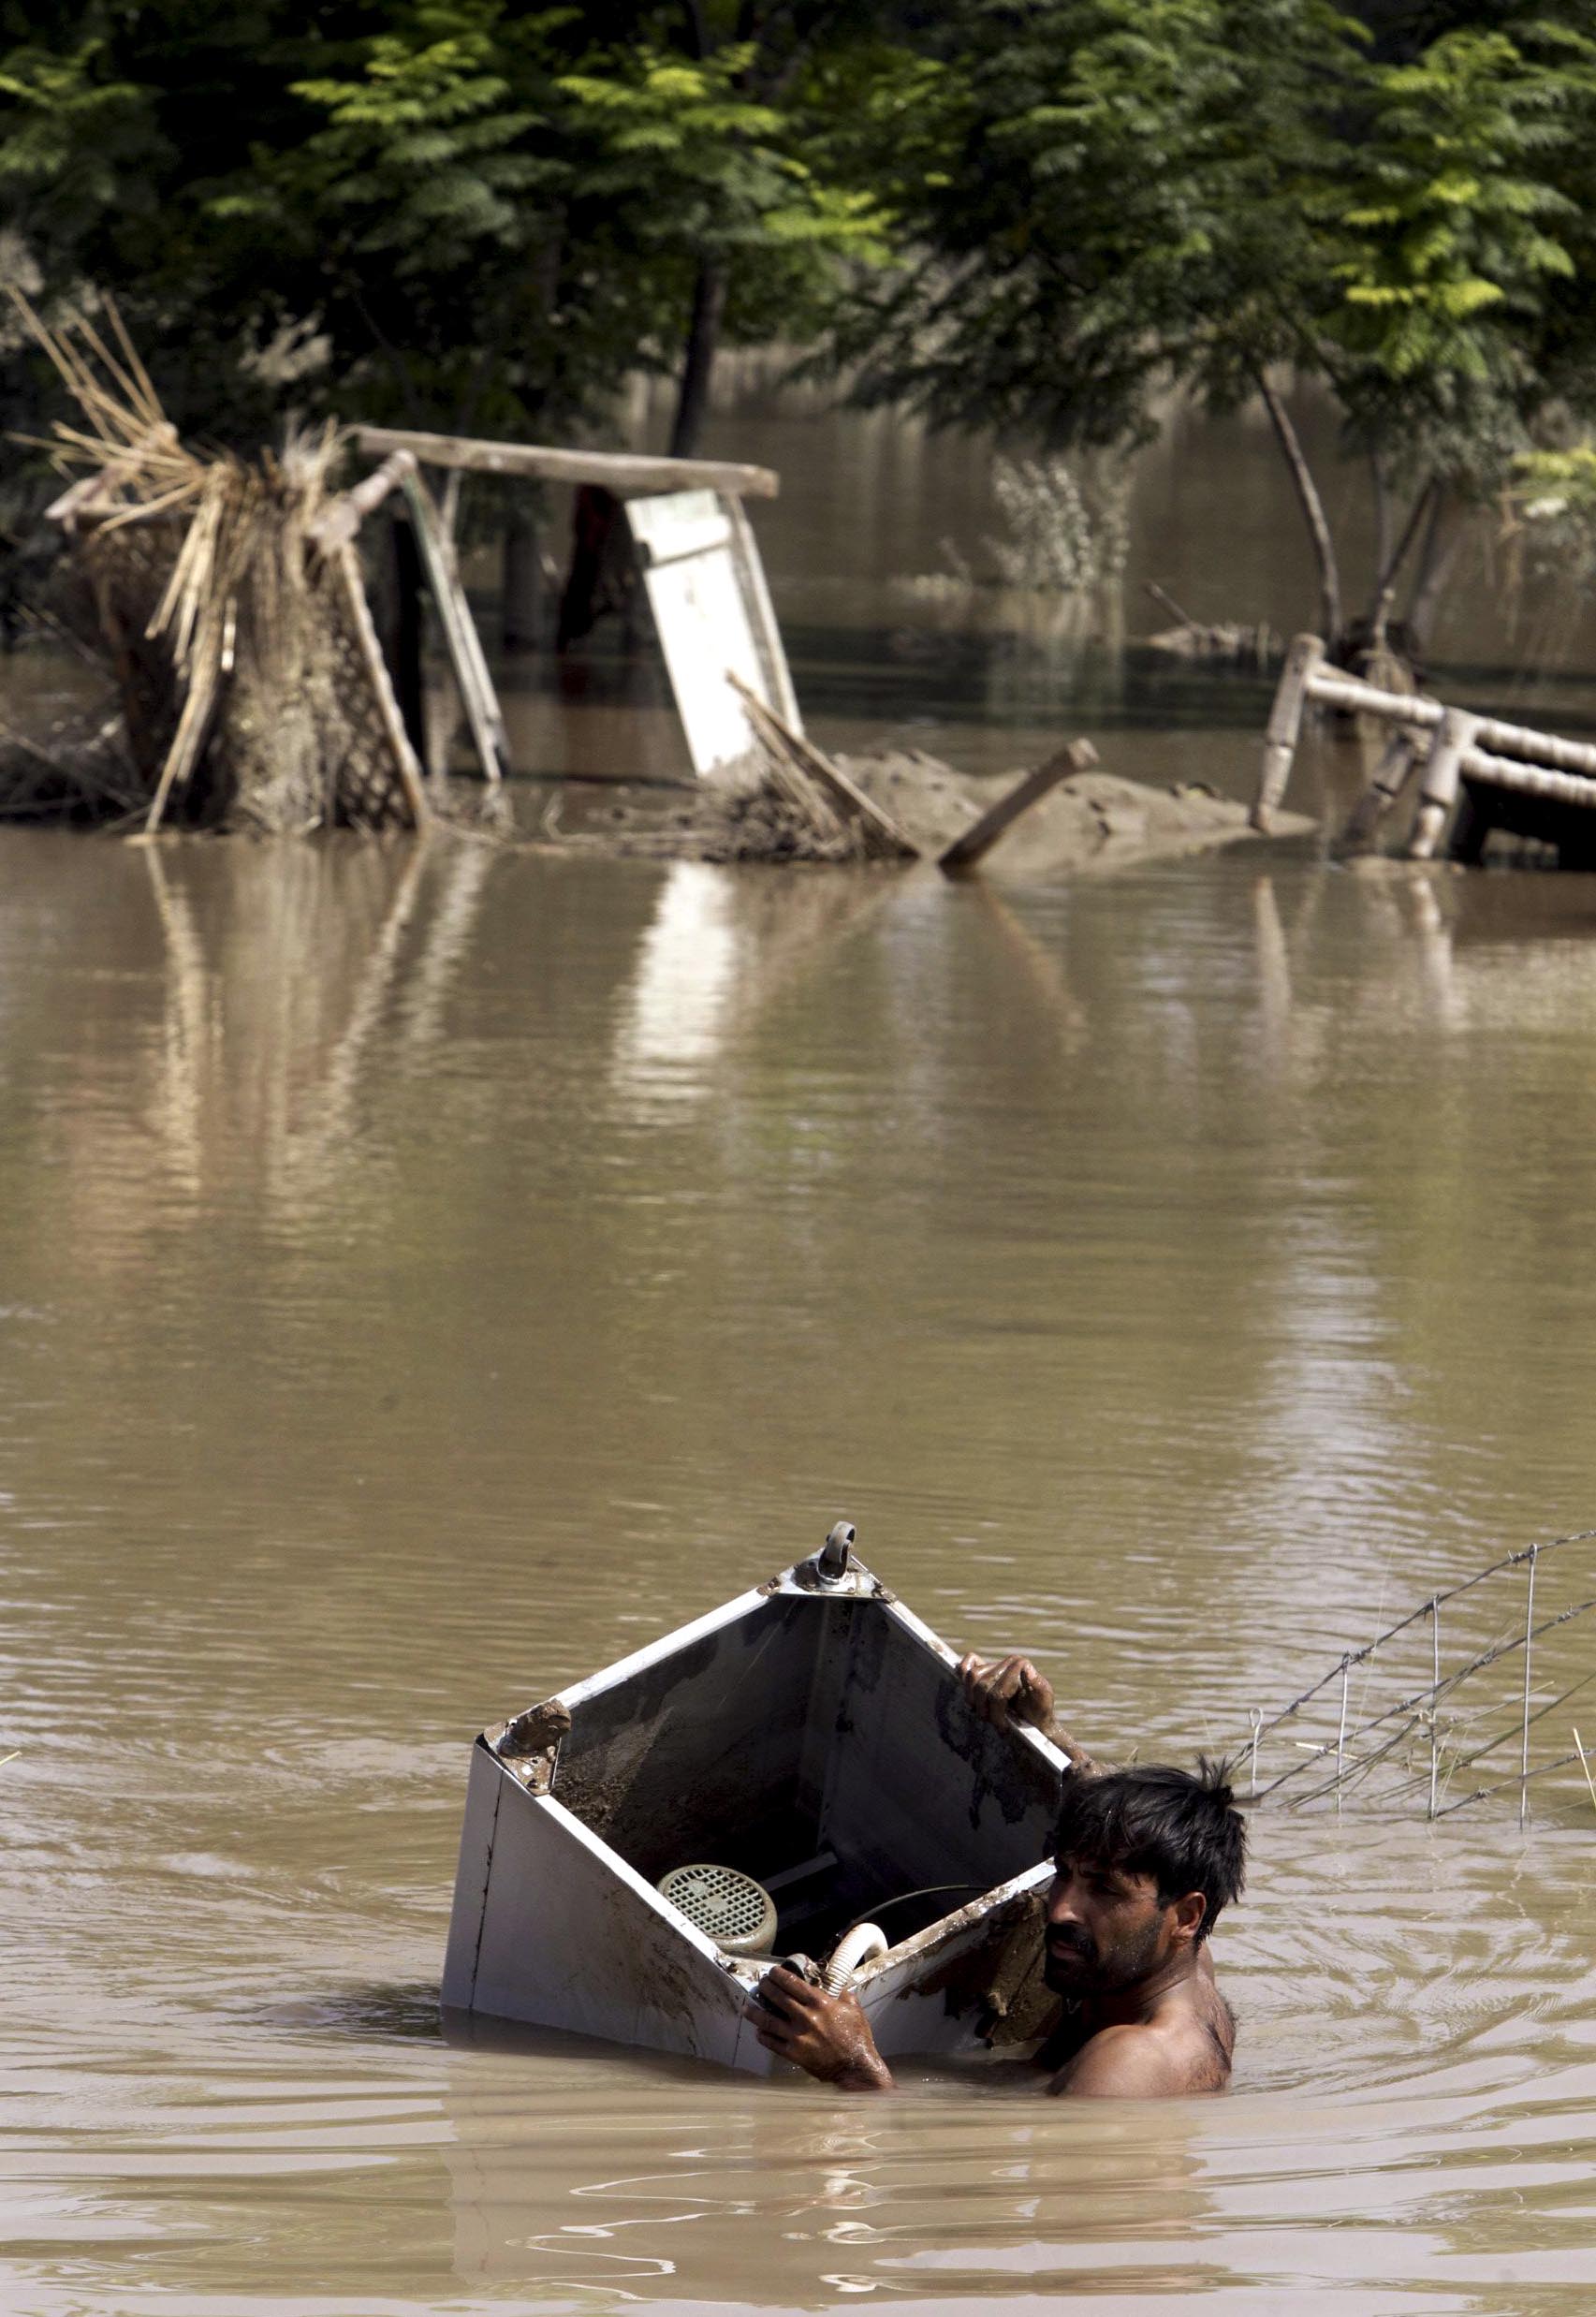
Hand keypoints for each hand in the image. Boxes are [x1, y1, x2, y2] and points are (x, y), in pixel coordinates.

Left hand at [751, 1967, 893, 2089]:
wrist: (855, 2068)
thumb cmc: (857, 2038)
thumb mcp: (854, 2009)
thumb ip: (842, 1995)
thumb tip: (834, 1987)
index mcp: (820, 2003)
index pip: (793, 1983)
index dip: (779, 1975)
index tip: (773, 1972)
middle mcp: (805, 2017)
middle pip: (777, 1997)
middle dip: (766, 1987)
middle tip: (761, 1984)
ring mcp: (797, 2036)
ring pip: (768, 2020)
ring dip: (755, 2011)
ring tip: (747, 2006)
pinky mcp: (793, 2054)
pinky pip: (772, 2043)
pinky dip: (762, 2036)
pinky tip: (758, 2031)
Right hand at [958, 1651, 1055, 1733]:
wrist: (1036, 1719)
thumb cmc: (1040, 1712)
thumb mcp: (1044, 1701)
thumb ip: (1038, 1685)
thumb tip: (1026, 1668)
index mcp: (1020, 1665)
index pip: (997, 1691)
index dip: (997, 1711)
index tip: (1003, 1727)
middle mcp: (1006, 1662)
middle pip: (981, 1686)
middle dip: (986, 1709)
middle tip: (996, 1724)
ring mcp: (994, 1665)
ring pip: (971, 1678)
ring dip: (975, 1700)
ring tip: (986, 1715)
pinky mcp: (983, 1671)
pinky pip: (966, 1664)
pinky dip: (963, 1677)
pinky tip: (972, 1696)